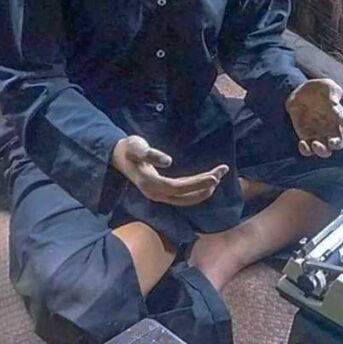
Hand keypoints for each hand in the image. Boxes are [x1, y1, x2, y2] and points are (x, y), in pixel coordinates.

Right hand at [111, 135, 227, 206]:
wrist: (119, 157)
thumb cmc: (129, 149)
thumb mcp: (136, 147)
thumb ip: (150, 154)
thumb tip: (168, 161)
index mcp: (149, 184)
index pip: (178, 187)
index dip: (197, 184)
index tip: (214, 178)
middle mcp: (156, 193)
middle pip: (185, 195)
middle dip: (206, 186)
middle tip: (223, 172)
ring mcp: (160, 194)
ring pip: (186, 196)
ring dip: (205, 188)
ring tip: (220, 174)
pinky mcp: (164, 191)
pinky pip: (184, 193)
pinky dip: (198, 187)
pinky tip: (209, 180)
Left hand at [285, 79, 342, 157]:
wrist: (299, 94)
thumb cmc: (317, 89)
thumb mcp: (326, 85)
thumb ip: (333, 91)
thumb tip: (334, 102)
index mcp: (339, 116)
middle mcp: (331, 128)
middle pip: (339, 144)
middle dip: (336, 145)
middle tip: (331, 141)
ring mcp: (319, 135)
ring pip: (325, 152)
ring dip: (321, 151)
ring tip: (315, 143)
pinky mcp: (306, 138)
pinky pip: (308, 151)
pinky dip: (306, 150)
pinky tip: (302, 143)